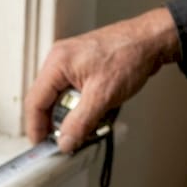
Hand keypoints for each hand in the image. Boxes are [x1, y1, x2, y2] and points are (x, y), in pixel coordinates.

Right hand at [26, 6, 180, 151]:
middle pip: (46, 101)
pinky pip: (74, 93)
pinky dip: (82, 107)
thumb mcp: (102, 96)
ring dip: (72, 116)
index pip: (35, 102)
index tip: (43, 145)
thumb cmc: (129, 55)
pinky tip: (97, 112)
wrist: (152, 40)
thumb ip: (80, 122)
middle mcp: (60, 61)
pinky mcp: (83, 68)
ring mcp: (71, 64)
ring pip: (61, 98)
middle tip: (68, 140)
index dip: (36, 127)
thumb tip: (65, 142)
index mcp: (57, 63)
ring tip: (89, 125)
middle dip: (56, 123)